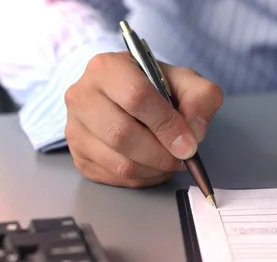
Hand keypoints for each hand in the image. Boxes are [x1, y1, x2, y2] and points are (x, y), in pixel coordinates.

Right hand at [64, 52, 222, 186]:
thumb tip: (195, 132)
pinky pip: (114, 177)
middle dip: (161, 154)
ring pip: (119, 162)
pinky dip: (142, 179)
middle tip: (182, 157)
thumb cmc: (153, 87)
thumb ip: (201, 98)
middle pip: (122, 135)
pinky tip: (153, 166)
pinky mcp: (78, 155)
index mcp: (107, 68)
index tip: (188, 144)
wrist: (123, 95)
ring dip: (154, 169)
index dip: (167, 125)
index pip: (136, 97)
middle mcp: (82, 95)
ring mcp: (75, 127)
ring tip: (170, 161)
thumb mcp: (184, 80)